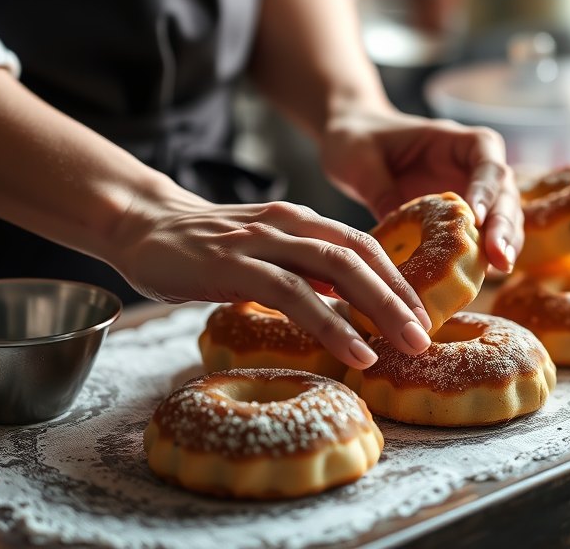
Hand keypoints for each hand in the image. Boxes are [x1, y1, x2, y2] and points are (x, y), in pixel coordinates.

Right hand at [111, 185, 434, 368]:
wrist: (143, 224)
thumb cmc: (202, 245)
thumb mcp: (261, 251)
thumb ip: (300, 268)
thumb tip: (346, 300)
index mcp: (297, 220)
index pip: (361, 244)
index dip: (397, 278)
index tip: (422, 315)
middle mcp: (286, 223)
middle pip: (358, 255)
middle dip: (399, 296)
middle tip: (426, 336)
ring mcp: (260, 241)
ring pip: (334, 269)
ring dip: (378, 308)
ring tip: (407, 346)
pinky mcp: (233, 265)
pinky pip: (292, 294)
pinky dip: (329, 322)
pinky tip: (354, 349)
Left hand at [318, 106, 522, 272]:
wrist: (350, 141)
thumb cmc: (355, 140)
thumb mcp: (361, 159)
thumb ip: (380, 190)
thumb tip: (397, 233)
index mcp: (452, 139)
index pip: (485, 157)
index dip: (486, 186)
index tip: (476, 215)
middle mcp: (470, 164)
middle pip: (504, 191)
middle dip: (505, 224)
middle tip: (499, 258)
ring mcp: (470, 190)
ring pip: (503, 216)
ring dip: (505, 242)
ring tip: (499, 270)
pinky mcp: (460, 216)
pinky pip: (482, 235)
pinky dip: (485, 254)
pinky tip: (482, 277)